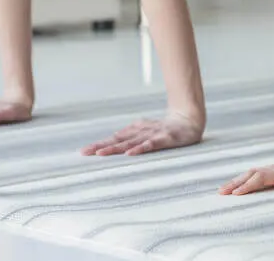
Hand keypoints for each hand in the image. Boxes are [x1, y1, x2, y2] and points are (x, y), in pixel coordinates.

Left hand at [80, 113, 203, 155]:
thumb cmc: (166, 128)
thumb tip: (113, 141)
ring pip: (131, 143)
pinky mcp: (165, 138)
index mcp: (135, 132)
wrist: (189, 119)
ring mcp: (152, 135)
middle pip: (118, 141)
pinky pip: (151, 144)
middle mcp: (140, 133)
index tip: (83, 152)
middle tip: (85, 152)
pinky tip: (131, 154)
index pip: (114, 139)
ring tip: (101, 154)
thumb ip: (131, 137)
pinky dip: (140, 149)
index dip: (99, 144)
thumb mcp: (146, 132)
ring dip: (115, 148)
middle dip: (101, 147)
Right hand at [218, 154, 273, 194]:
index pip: (261, 179)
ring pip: (249, 174)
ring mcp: (271, 170)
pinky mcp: (271, 172)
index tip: (236, 194)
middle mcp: (273, 170)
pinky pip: (252, 176)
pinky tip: (235, 186)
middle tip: (220, 192)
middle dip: (235, 183)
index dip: (248, 186)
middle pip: (250, 175)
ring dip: (235, 181)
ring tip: (222, 190)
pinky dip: (241, 180)